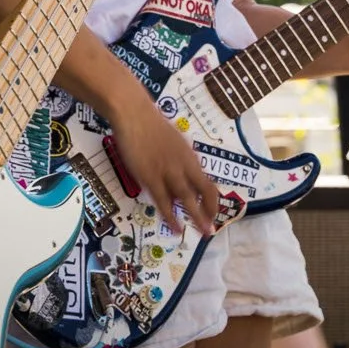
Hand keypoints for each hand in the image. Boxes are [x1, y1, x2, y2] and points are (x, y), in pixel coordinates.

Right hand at [109, 93, 221, 236]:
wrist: (134, 115)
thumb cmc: (151, 126)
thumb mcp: (174, 142)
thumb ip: (180, 160)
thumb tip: (184, 174)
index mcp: (190, 157)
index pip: (208, 183)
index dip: (213, 200)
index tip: (213, 212)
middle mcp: (184, 166)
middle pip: (203, 193)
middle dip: (209, 213)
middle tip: (212, 230)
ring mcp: (168, 172)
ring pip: (187, 199)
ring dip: (196, 217)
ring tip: (202, 232)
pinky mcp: (151, 177)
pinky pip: (163, 202)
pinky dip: (171, 217)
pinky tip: (176, 228)